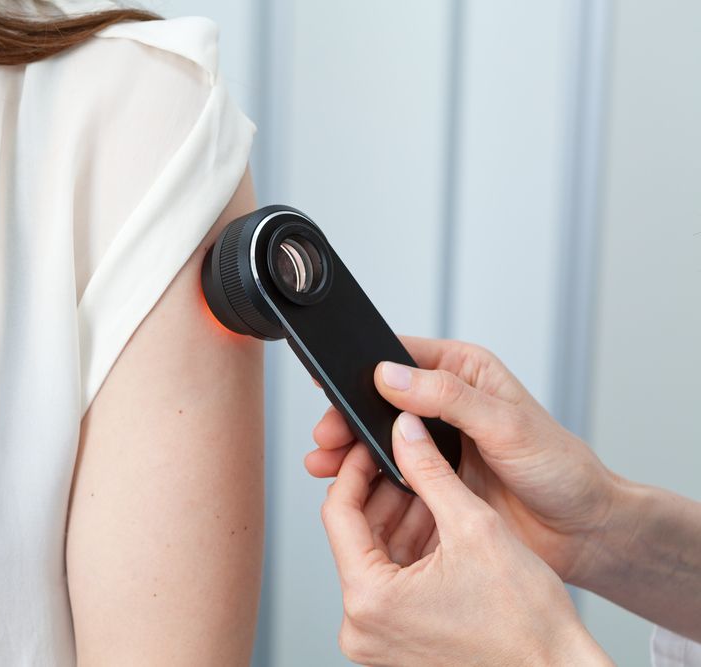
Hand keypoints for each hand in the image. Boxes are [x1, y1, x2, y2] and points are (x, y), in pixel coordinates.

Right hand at [306, 336, 617, 585]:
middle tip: (326, 438)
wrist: (582, 531)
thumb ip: (448, 397)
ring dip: (350, 452)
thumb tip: (391, 376)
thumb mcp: (507, 425)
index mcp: (463, 372)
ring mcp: (436, 444)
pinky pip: (389, 476)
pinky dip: (367, 482)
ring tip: (325, 466)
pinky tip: (350, 489)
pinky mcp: (431, 479)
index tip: (331, 382)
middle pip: (379, 402)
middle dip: (347, 419)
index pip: (399, 358)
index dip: (362, 368)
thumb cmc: (561, 469)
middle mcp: (444, 403)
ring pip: (379, 439)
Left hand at [321, 414, 610, 665]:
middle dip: (385, 494)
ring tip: (431, 489)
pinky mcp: (395, 644)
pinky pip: (390, 584)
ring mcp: (376, 638)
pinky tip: (437, 526)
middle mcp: (360, 626)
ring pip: (375, 557)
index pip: (338, 513)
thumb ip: (430, 471)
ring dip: (400, 520)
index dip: (356, 469)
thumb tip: (405, 432)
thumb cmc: (527, 625)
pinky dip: (411, 552)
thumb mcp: (474, 527)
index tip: (372, 445)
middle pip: (356, 536)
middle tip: (408, 458)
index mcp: (368, 599)